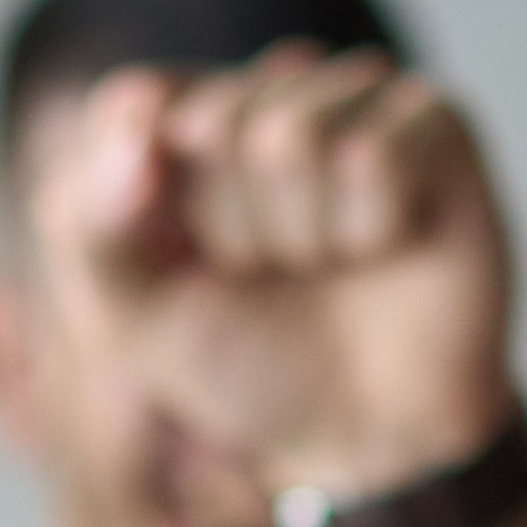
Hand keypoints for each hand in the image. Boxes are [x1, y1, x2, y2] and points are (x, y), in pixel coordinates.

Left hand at [52, 55, 520, 508]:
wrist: (362, 437)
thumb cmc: (247, 364)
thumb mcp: (130, 313)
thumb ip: (89, 222)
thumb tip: (141, 120)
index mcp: (188, 114)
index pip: (135, 102)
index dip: (150, 207)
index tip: (189, 264)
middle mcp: (275, 89)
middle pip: (214, 121)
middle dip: (234, 230)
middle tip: (277, 274)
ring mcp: (359, 99)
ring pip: (294, 136)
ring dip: (304, 236)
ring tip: (330, 264)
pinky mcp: (437, 125)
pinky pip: (374, 155)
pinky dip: (370, 230)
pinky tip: (387, 247)